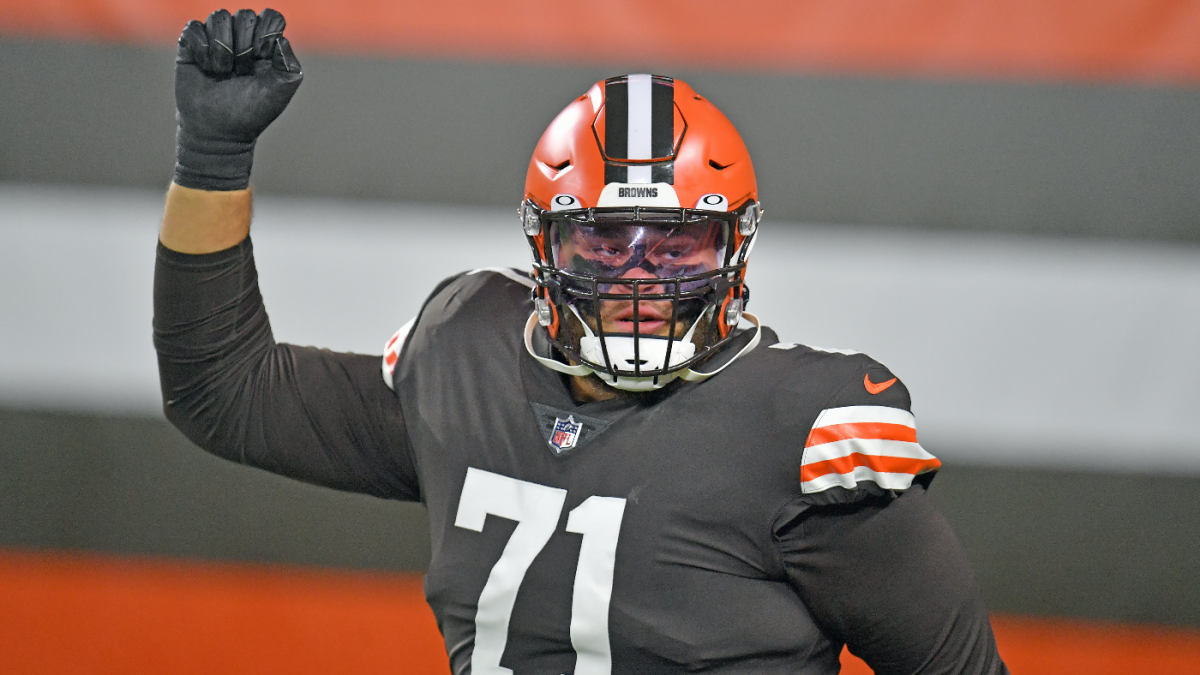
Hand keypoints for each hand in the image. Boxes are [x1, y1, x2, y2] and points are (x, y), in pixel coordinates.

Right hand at [174, 8, 302, 190]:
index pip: (271, 17)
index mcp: (266, 44)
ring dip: (222, 50)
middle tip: (241, 72)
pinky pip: (194, 27)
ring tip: (223, 73)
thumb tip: (278, 38)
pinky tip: (205, 69)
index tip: (262, 58)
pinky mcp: (191, 43)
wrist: (218, 131)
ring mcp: (216, 38)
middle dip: (244, 47)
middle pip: (245, 16)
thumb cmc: (252, 111)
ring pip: (219, 17)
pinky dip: (201, 50)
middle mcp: (242, 37)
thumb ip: (289, 62)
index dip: (266, 34)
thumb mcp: (281, 90)